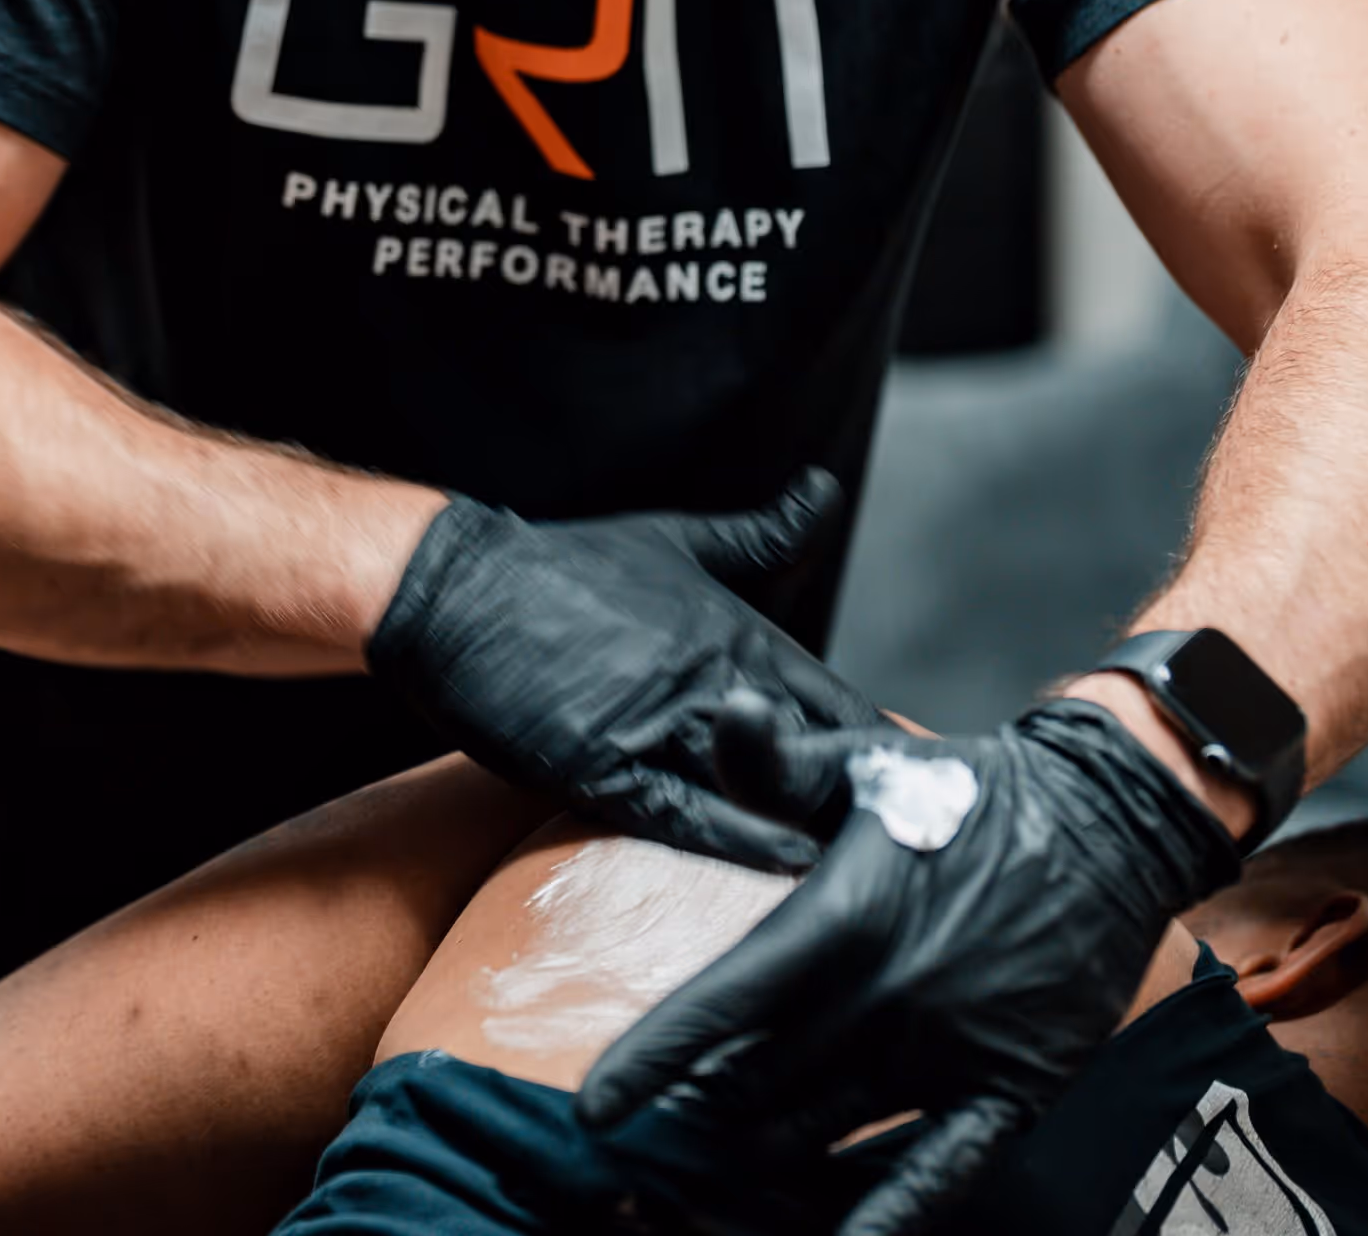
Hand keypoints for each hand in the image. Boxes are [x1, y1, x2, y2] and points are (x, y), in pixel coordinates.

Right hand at [365, 471, 881, 867]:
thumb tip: (826, 487)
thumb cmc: (566, 568)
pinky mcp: (604, 768)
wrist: (459, 591)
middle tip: (896, 854)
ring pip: (763, 793)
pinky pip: (689, 818)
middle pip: (819, 763)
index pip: (843, 709)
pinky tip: (788, 865)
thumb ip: (761, 535)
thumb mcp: (675, 542)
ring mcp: (659, 727)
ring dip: (808, 830)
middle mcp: (713, 680)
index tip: (908, 801)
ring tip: (855, 879)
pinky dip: (743, 844)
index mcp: (738, 634)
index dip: (882, 760)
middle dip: (858, 809)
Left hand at [580, 700, 1240, 1232]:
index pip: (724, 1003)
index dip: (655, 1058)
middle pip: (761, 1086)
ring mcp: (946, 1055)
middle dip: (696, 1122)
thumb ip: (777, 762)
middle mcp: (884, 1000)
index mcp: (840, 920)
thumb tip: (721, 711)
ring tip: (702, 1197)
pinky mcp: (1008, 1092)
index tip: (597, 1108)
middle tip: (645, 1156)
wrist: (1106, 824)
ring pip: (828, 1136)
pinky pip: (939, 1177)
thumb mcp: (862, 767)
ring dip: (761, 1170)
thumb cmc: (966, 792)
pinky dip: (885, 1218)